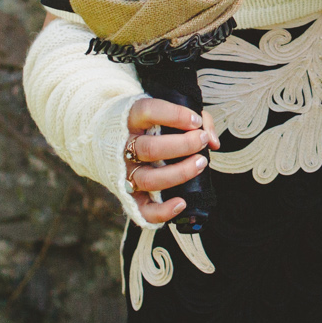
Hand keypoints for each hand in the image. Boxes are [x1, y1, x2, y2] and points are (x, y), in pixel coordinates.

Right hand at [123, 97, 221, 225]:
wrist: (108, 142)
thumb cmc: (149, 126)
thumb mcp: (168, 114)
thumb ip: (197, 121)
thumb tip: (213, 142)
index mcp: (129, 120)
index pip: (147, 112)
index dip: (174, 115)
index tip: (195, 121)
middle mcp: (123, 148)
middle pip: (150, 149)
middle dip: (183, 145)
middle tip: (202, 141)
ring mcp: (124, 173)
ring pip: (149, 179)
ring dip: (180, 173)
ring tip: (201, 163)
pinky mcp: (129, 196)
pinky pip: (143, 209)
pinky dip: (162, 210)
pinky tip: (181, 203)